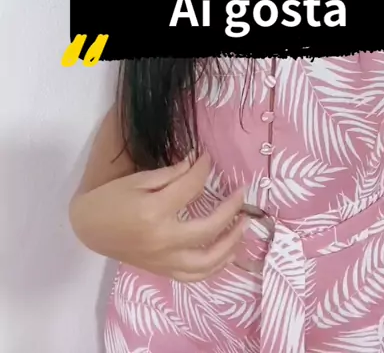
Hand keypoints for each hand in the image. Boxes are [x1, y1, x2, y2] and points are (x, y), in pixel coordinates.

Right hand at [69, 152, 247, 281]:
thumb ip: (170, 175)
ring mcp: (164, 260)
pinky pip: (194, 276)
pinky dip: (214, 267)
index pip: (192, 188)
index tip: (208, 158)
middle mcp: (163, 240)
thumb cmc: (111, 199)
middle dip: (231, 209)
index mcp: (155, 212)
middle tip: (242, 193)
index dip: (203, 169)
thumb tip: (196, 165)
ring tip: (243, 226)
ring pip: (207, 261)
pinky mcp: (162, 271)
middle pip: (209, 228)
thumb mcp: (138, 179)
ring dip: (231, 244)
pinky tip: (227, 255)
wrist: (88, 228)